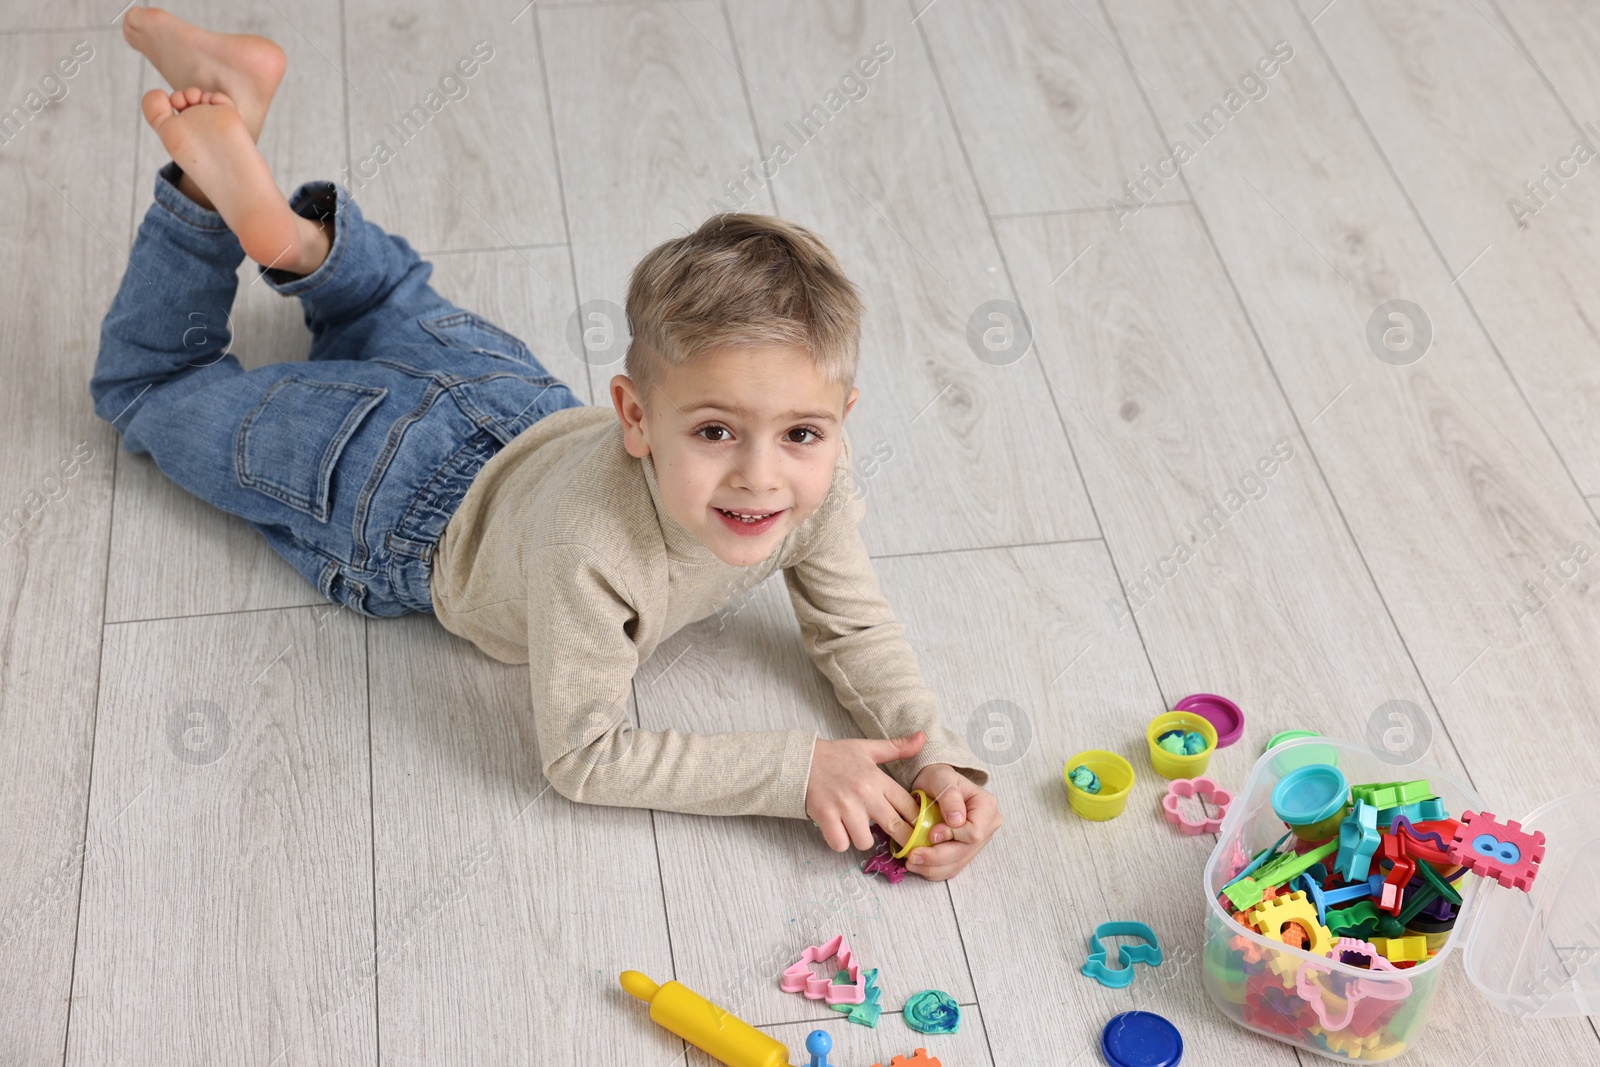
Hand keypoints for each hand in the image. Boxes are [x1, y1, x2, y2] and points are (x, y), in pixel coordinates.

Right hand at [805, 732, 926, 851]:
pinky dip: (840, 842)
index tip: (919, 829)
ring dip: (863, 839)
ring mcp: (844, 806)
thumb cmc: (837, 756)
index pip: (908, 806)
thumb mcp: (868, 748)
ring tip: (858, 829)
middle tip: (903, 845)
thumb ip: (897, 747)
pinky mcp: (825, 816)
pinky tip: (839, 831)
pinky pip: (840, 844)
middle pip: (895, 827)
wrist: (801, 759)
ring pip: (865, 841)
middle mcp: (864, 793)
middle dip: (903, 840)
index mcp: (877, 778)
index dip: (917, 821)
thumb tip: (922, 737)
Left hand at [902, 764, 1000, 880]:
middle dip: (937, 857)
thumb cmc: (939, 779)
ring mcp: (978, 842)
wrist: (936, 785)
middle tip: (913, 856)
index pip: (974, 832)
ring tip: (912, 863)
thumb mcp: (941, 779)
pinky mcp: (966, 851)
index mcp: (986, 807)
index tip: (931, 833)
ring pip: (958, 863)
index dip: (952, 836)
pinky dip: (935, 870)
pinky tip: (920, 866)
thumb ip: (949, 797)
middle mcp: (987, 826)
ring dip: (933, 868)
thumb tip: (956, 821)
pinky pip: (952, 867)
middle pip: (965, 852)